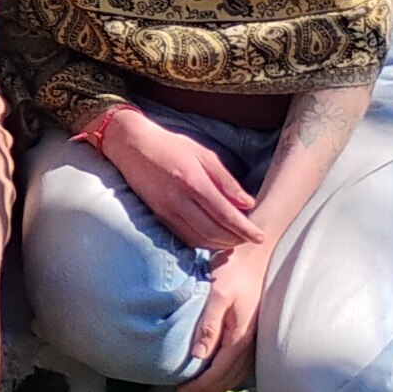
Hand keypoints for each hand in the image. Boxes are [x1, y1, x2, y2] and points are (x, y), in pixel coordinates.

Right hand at [93, 104, 258, 252]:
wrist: (132, 146)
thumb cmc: (171, 146)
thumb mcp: (203, 155)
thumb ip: (226, 181)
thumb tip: (247, 204)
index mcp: (193, 181)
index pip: (224, 213)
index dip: (244, 228)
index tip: (260, 236)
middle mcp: (178, 200)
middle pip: (213, 231)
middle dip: (235, 240)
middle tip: (250, 239)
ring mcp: (166, 211)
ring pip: (198, 239)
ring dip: (220, 245)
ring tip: (235, 241)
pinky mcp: (158, 216)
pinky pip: (184, 237)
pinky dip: (202, 243)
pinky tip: (213, 239)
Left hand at [187, 231, 275, 391]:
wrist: (259, 253)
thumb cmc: (237, 270)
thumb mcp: (219, 294)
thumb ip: (209, 325)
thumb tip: (198, 356)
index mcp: (239, 337)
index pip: (218, 372)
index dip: (199, 385)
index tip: (181, 389)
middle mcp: (249, 342)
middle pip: (228, 377)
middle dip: (208, 387)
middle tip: (187, 390)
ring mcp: (254, 337)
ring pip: (237, 371)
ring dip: (219, 381)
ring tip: (201, 384)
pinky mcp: (254, 329)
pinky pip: (242, 360)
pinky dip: (229, 370)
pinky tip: (221, 366)